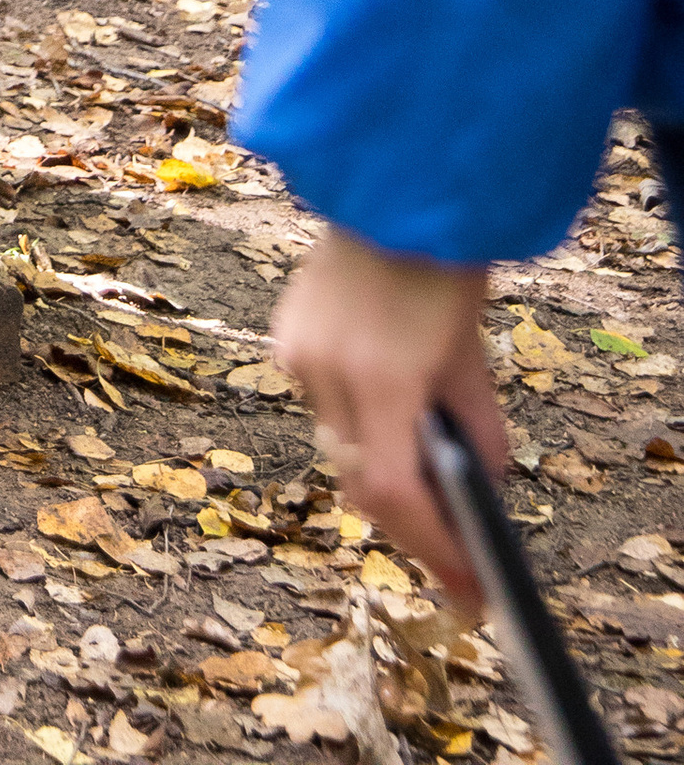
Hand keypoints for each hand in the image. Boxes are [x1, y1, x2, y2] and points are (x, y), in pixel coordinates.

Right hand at [271, 228, 505, 605]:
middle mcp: (325, 369)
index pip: (391, 491)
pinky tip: (382, 419)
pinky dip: (353, 424)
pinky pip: (318, 402)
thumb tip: (480, 487)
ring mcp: (297, 350)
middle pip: (358, 478)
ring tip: (422, 483)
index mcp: (378, 374)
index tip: (464, 581)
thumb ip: (474, 429)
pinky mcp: (285, 334)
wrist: (388, 185)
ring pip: (336, 444)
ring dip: (377, 468)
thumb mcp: (470, 354)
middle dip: (406, 519)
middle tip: (451, 547)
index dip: (429, 546)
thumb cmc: (440, 261)